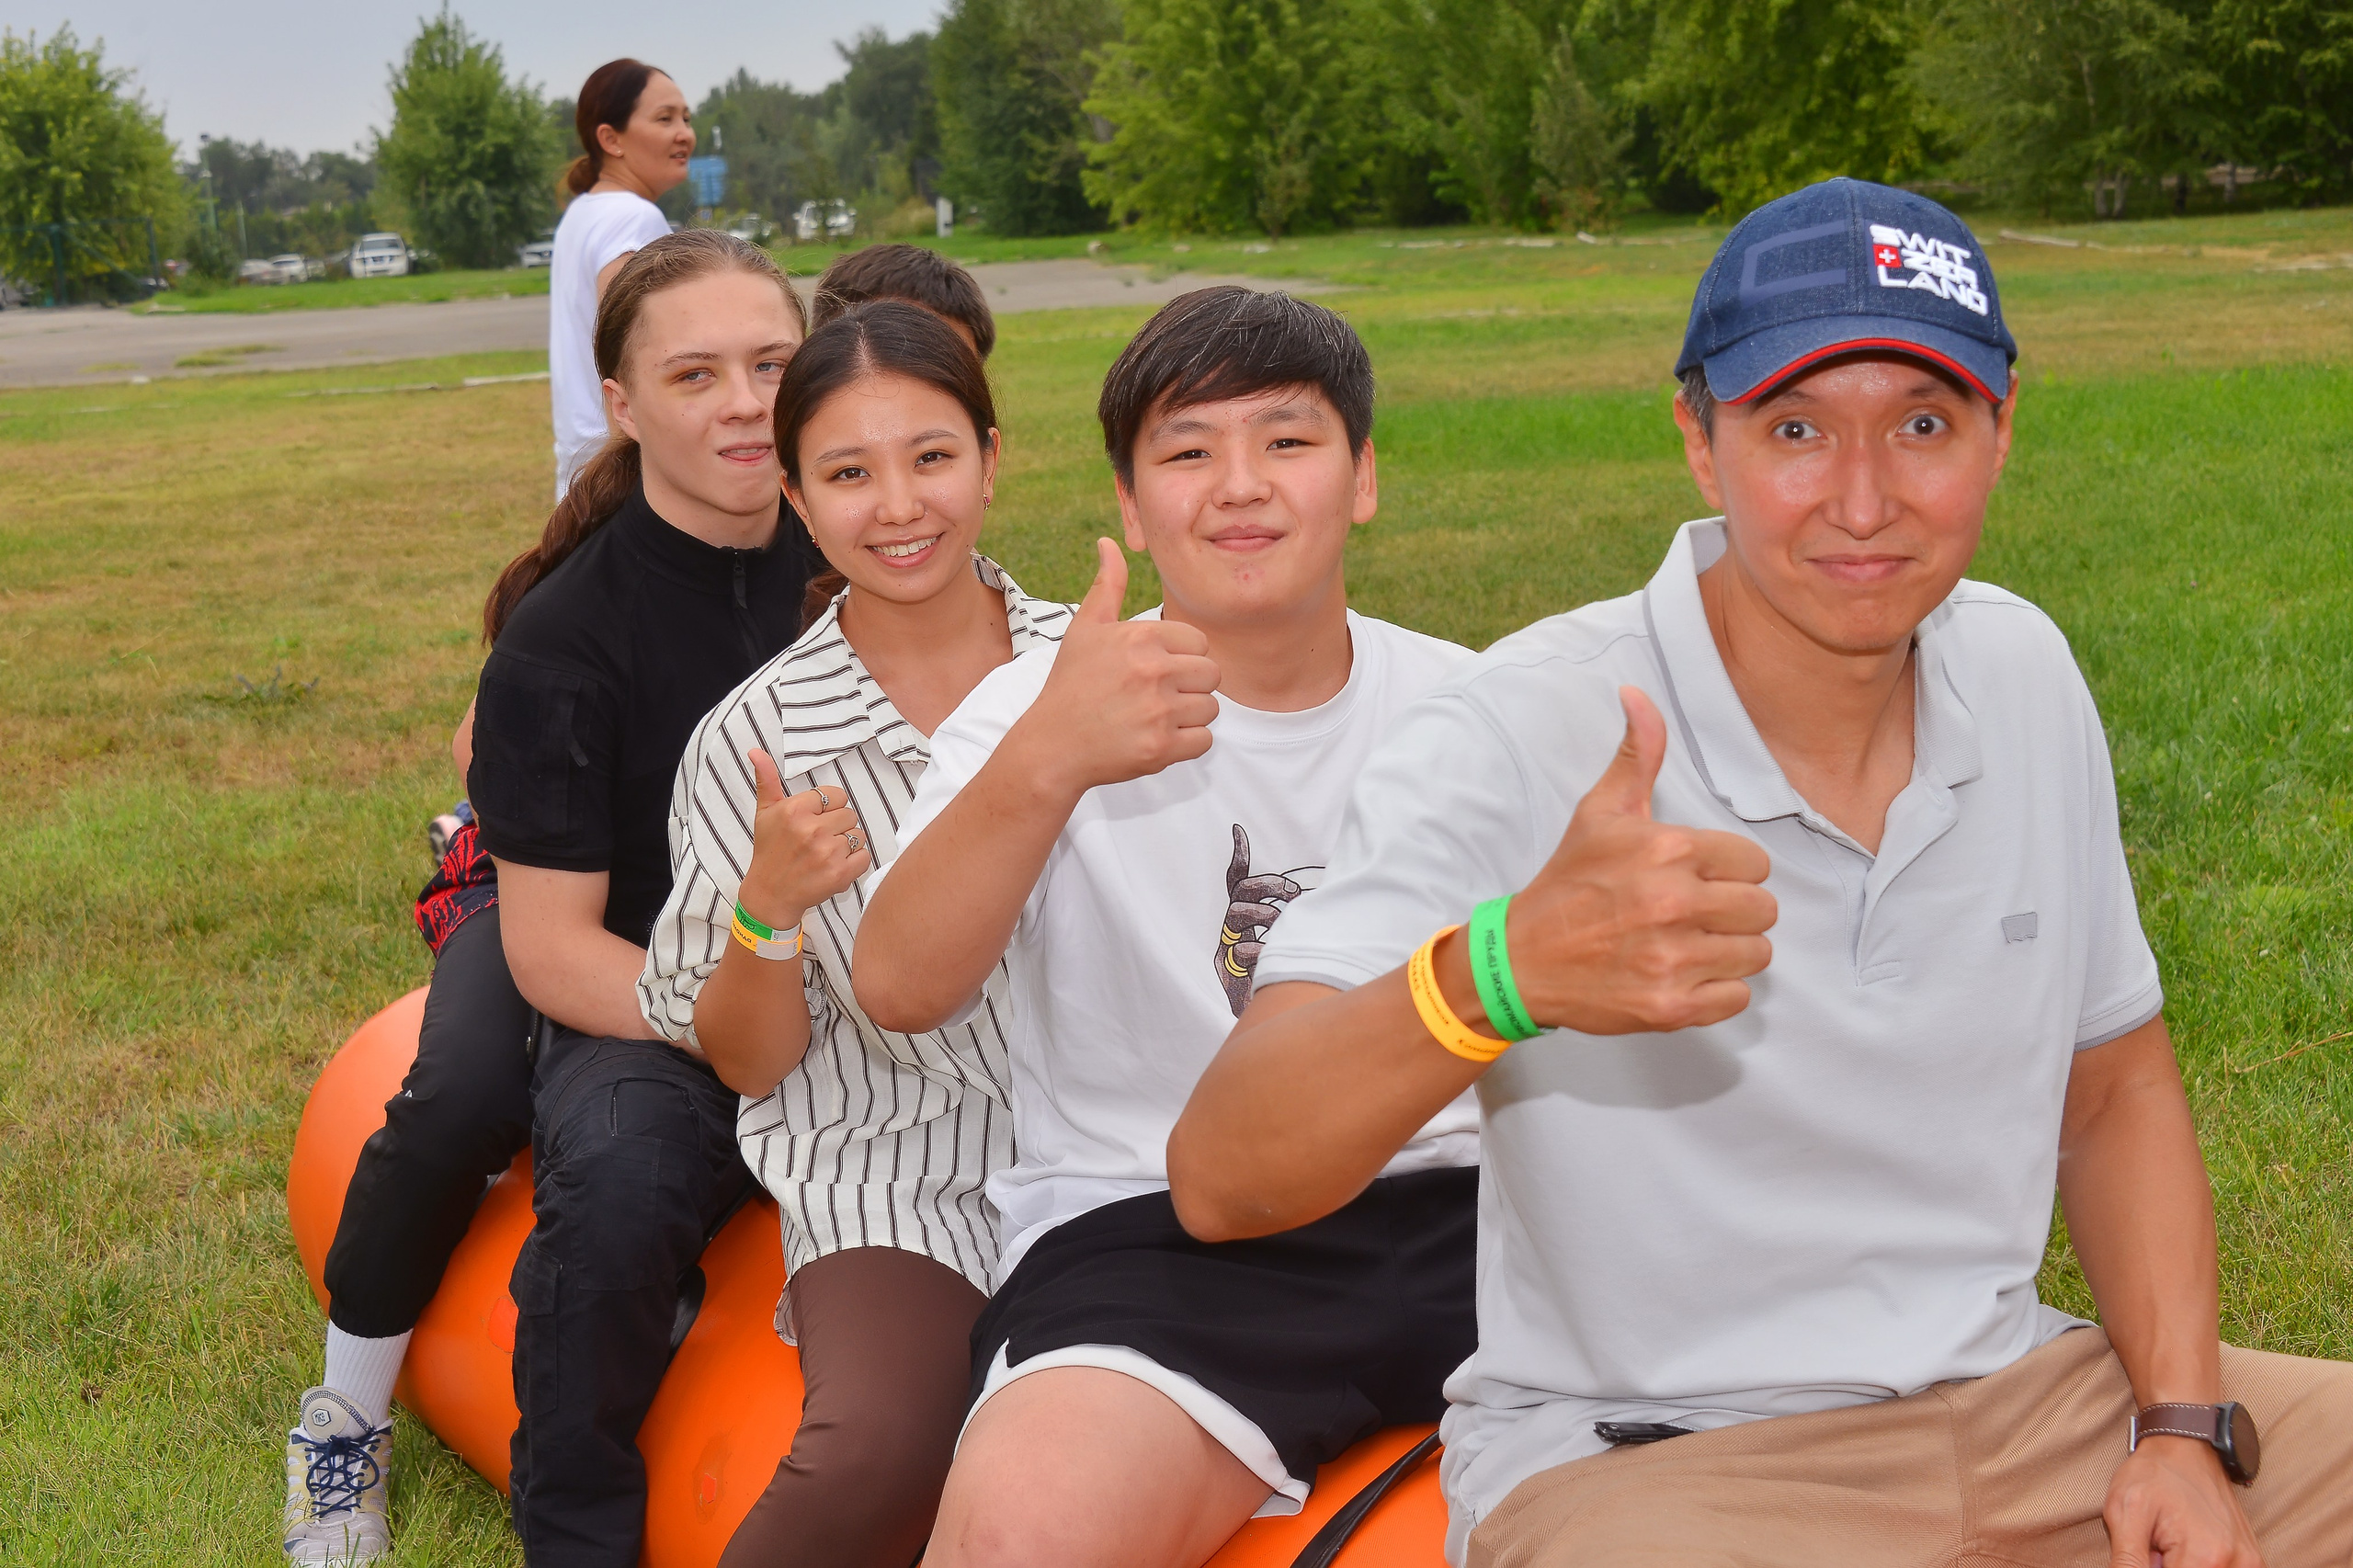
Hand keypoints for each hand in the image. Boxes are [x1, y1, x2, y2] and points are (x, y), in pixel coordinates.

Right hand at [735, 749, 870, 930]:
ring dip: (846, 844)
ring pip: (858, 835)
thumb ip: (767, 779)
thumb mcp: (765, 812)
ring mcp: (827, 852)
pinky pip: (864, 856)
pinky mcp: (840, 873)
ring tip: (825, 853)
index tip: (814, 821)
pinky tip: (834, 866)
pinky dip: (854, 862)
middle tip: (818, 839)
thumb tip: (755, 750)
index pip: (836, 795)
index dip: (828, 808)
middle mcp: (812, 829)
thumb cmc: (769, 851)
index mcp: (795, 810)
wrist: (770, 894)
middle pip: (850, 814)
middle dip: (837, 826)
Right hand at [1012, 539, 1219, 798]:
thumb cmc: (1071, 685)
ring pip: (1210, 708)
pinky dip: (1186, 745)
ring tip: (1154, 718)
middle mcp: (1153, 670)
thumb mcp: (1085, 629)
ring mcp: (1158, 711)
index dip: (1182, 657)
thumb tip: (1109, 542)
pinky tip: (1156, 738)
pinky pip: (1204, 740)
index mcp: (1141, 638)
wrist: (1052, 746)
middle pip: (1211, 674)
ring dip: (1188, 717)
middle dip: (1190, 687)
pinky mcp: (1162, 747)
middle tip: (1156, 697)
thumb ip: (1108, 586)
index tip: (1155, 672)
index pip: (1199, 642)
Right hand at [1216, 824, 1304, 1016]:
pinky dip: (1255, 952)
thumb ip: (1308, 917)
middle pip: (1240, 892)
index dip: (1238, 854)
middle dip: (1267, 887)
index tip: (1240, 831)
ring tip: (1282, 924)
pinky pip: (1238, 952)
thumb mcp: (1301, 940)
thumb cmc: (1294, 973)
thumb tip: (1332, 891)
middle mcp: (1234, 927)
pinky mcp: (1226, 973)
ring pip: (1237, 917)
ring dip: (1263, 915)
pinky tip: (1266, 958)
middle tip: (1293, 892)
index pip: (1237, 878)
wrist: (1276, 1020)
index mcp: (1249, 913)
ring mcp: (1227, 948)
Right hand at [1503, 686, 1775, 1033]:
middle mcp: (1674, 904)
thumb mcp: (1600, 813)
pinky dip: (1717, 991)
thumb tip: (1637, 694)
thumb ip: (1637, 755)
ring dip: (1728, 950)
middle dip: (1734, 911)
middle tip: (1694, 913)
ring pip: (1756, 954)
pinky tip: (1682, 973)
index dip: (1729, 870)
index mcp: (1667, 851)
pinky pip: (1737, 998)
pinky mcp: (1671, 1006)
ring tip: (1687, 943)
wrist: (1520, 961)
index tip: (1696, 877)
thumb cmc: (1568, 885)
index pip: (1755, 863)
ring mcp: (1673, 959)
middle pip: (1763, 909)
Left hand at [2104, 1437, 2261, 1567]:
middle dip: (2166, 1565)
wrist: (2186, 1445)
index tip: (2148, 1548)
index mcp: (2205, 1557)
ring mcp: (2249, 1562)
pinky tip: (2188, 1545)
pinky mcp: (2253, 1560)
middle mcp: (2236, 1563)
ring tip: (2171, 1541)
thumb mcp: (2125, 1512)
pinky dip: (2201, 1563)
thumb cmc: (2153, 1473)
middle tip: (2157, 1543)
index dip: (2151, 1566)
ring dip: (2183, 1563)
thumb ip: (2128, 1561)